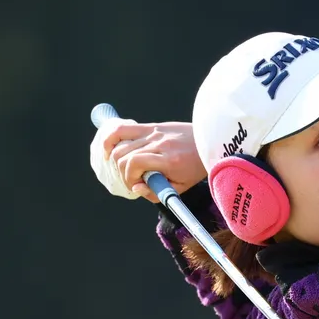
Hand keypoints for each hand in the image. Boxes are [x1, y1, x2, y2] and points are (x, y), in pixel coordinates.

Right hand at [89, 118, 206, 203]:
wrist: (209, 142)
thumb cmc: (195, 167)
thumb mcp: (182, 187)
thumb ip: (157, 192)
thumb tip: (135, 188)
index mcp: (169, 160)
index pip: (135, 164)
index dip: (129, 178)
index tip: (136, 186)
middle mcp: (159, 144)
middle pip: (124, 156)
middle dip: (122, 173)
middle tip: (132, 180)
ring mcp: (154, 132)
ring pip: (120, 144)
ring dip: (116, 160)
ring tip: (124, 170)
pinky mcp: (151, 126)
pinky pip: (123, 129)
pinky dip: (111, 140)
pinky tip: (108, 151)